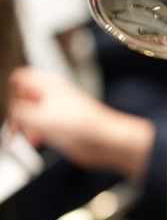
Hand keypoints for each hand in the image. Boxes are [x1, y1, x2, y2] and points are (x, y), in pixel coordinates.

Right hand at [7, 66, 153, 178]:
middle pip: (22, 97)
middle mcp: (52, 94)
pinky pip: (39, 126)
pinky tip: (35, 140)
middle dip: (14, 112)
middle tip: (11, 125)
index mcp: (48, 83)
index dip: (10, 92)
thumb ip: (17, 112)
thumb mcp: (39, 117)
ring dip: (22, 124)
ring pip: (29, 113)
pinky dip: (33, 133)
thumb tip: (8, 109)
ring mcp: (56, 109)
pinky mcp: (60, 125)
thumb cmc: (82, 125)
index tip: (6, 107)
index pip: (19, 78)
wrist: (104, 141)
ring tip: (20, 134)